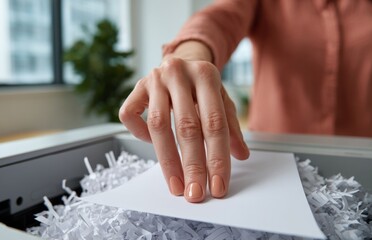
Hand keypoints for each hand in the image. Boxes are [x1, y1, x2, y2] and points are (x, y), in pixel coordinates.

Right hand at [119, 41, 249, 202]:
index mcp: (206, 75)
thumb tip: (241, 155)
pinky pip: (130, 114)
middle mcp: (179, 73)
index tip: (217, 185)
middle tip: (195, 193)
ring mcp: (155, 79)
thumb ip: (231, 126)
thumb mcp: (221, 99)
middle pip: (187, 127)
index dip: (217, 157)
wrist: (181, 60)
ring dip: (167, 160)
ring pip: (158, 124)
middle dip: (192, 165)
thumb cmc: (201, 85)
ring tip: (176, 185)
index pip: (214, 123)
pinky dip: (139, 133)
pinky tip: (151, 142)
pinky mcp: (137, 86)